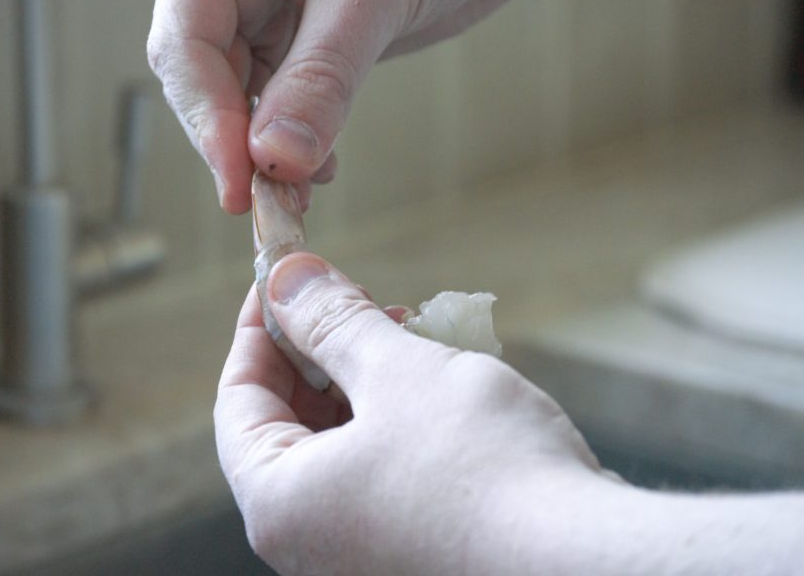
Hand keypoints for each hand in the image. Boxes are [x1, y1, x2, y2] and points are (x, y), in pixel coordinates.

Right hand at [149, 0, 557, 212]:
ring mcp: (272, 0)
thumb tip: (276, 160)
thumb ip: (324, 72)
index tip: (240, 180)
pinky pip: (286, 95)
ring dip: (265, 149)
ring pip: (243, 90)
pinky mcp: (310, 31)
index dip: (206, 115)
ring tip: (296, 199)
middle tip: (268, 205)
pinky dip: (297, 137)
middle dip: (235, 141)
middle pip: (205, 70)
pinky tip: (319, 169)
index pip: (186, 34)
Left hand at [215, 252, 606, 574]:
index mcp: (280, 502)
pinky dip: (398, 417)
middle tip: (356, 296)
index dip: (259, 327)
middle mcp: (310, 538)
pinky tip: (439, 376)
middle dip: (320, 348)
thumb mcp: (397, 374)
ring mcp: (361, 549)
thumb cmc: (483, 472)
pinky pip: (381, 468)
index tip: (287, 279)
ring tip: (408, 327)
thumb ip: (333, 322)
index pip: (238, 398)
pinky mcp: (411, 548)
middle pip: (288, 420)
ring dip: (366, 376)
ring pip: (340, 441)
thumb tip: (287, 278)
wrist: (588, 564)